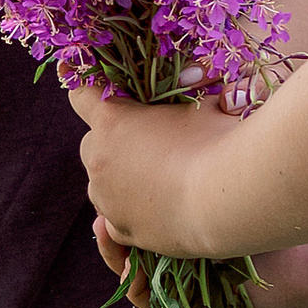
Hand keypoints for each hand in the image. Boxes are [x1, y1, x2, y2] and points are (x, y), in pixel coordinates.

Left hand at [71, 82, 221, 260]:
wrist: (227, 200)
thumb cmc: (219, 143)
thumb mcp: (206, 105)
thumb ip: (190, 92)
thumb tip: (200, 78)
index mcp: (112, 120)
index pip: (80, 96)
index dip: (91, 92)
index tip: (100, 92)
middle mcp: (98, 159)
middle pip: (91, 144)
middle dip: (112, 143)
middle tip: (148, 145)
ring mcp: (105, 197)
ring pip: (102, 184)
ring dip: (121, 179)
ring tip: (162, 181)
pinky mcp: (120, 229)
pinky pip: (114, 218)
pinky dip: (130, 213)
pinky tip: (159, 208)